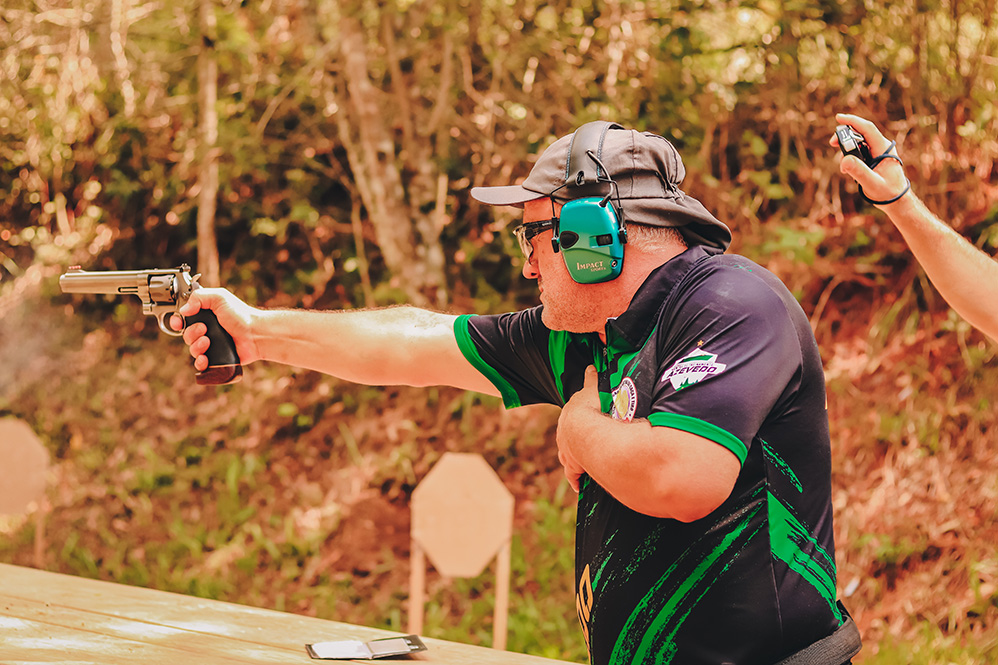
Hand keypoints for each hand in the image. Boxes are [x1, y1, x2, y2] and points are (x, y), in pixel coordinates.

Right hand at [170, 288, 260, 370]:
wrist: (255, 334)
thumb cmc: (241, 315)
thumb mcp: (219, 298)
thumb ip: (199, 297)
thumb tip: (184, 310)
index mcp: (204, 315)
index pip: (183, 319)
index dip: (177, 321)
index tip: (179, 322)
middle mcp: (206, 330)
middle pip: (186, 335)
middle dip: (191, 332)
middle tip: (205, 328)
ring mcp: (211, 345)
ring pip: (192, 349)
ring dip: (197, 346)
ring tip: (208, 342)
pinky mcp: (216, 358)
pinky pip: (201, 364)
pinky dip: (200, 362)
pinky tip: (205, 358)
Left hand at [556, 365, 600, 492]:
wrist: (583, 430)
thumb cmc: (588, 409)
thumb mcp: (590, 390)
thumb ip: (591, 379)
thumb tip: (591, 367)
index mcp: (568, 420)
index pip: (570, 423)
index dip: (576, 426)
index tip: (581, 429)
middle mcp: (563, 437)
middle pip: (567, 441)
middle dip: (574, 443)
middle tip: (584, 446)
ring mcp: (567, 452)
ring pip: (568, 458)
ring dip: (575, 461)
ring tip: (584, 464)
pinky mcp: (573, 467)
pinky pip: (573, 475)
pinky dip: (576, 479)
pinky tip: (579, 485)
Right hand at [830, 113, 909, 204]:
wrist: (897, 201)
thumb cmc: (888, 192)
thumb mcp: (872, 183)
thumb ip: (859, 171)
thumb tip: (844, 160)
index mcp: (884, 148)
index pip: (867, 129)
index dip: (853, 121)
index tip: (838, 118)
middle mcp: (881, 147)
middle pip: (860, 134)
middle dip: (845, 136)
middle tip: (832, 143)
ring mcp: (877, 152)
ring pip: (858, 143)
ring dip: (846, 150)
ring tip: (843, 168)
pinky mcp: (873, 159)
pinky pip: (859, 152)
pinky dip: (850, 158)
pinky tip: (848, 170)